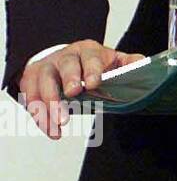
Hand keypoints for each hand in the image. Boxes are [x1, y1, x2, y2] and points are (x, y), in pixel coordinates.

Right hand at [18, 40, 146, 139]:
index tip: (93, 84)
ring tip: (60, 123)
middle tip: (72, 94)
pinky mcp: (30, 80)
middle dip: (68, 80)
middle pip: (65, 66)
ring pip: (43, 82)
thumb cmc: (90, 64)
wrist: (62, 61)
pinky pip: (30, 98)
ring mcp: (46, 67)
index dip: (91, 70)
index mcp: (88, 51)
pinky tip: (51, 129)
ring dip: (50, 103)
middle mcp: (65, 57)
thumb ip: (129, 63)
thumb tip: (142, 64)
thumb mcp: (112, 61)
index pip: (90, 57)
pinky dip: (39, 115)